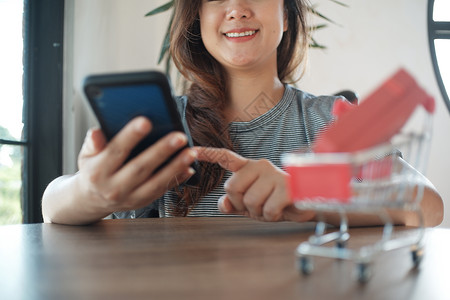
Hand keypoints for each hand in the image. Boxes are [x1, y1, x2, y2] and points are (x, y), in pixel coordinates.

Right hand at [76, 117, 196, 213]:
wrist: (91, 200)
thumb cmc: (92, 171)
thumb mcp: (86, 156)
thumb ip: (93, 143)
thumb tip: (96, 132)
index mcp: (98, 171)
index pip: (115, 151)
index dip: (130, 136)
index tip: (145, 122)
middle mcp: (114, 187)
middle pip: (140, 167)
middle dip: (162, 151)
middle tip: (179, 137)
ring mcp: (130, 197)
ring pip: (156, 182)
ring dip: (176, 167)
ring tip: (190, 152)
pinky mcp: (142, 202)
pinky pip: (163, 190)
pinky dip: (177, 179)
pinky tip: (189, 167)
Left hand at [196, 147, 314, 221]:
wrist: (306, 205)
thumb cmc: (275, 201)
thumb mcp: (249, 205)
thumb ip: (233, 203)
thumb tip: (222, 204)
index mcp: (249, 167)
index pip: (225, 158)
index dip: (208, 154)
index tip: (192, 150)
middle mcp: (260, 165)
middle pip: (231, 187)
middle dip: (240, 203)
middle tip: (257, 206)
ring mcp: (274, 174)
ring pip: (249, 201)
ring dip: (258, 212)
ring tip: (270, 207)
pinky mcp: (287, 186)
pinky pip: (267, 209)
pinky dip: (271, 216)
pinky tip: (280, 209)